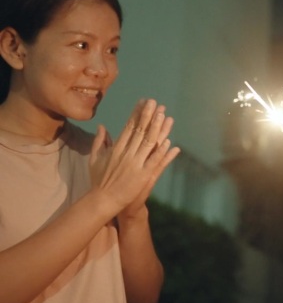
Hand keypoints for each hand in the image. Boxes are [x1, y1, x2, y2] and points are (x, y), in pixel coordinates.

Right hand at [89, 99, 179, 214]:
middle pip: (140, 130)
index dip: (137, 113)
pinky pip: (153, 161)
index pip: (129, 126)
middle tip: (156, 102)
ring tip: (163, 115)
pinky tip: (168, 142)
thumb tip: (101, 126)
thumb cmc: (99, 180)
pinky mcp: (142, 175)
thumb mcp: (95, 158)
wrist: (103, 200)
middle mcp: (126, 153)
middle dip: (148, 115)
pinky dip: (161, 151)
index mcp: (117, 148)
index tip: (143, 102)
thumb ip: (99, 141)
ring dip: (157, 128)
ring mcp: (135, 163)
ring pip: (148, 142)